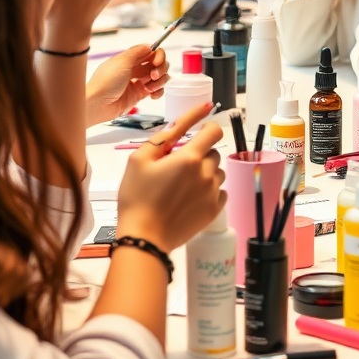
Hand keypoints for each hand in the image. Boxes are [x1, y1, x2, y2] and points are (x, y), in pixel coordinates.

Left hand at [86, 45, 170, 125]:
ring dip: (160, 81)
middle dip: (161, 69)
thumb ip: (138, 51)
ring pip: (159, 77)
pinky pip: (156, 90)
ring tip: (150, 87)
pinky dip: (158, 92)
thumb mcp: (122, 61)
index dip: (158, 55)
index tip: (157, 61)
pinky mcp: (140, 95)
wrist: (98, 104)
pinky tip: (152, 94)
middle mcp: (135, 69)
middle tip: (154, 75)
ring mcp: (138, 82)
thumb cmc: (106, 82)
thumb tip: (150, 46)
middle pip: (157, 64)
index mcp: (130, 58)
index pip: (150, 52)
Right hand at [116, 104, 225, 252]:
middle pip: (214, 152)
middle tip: (180, 164)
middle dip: (200, 153)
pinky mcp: (214, 211)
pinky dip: (210, 190)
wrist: (144, 238)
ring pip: (218, 172)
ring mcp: (212, 193)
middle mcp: (206, 173)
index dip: (208, 127)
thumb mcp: (140, 159)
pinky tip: (193, 196)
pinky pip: (221, 192)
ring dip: (206, 172)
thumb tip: (183, 121)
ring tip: (185, 183)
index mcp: (190, 158)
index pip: (214, 131)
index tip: (200, 131)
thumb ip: (163, 137)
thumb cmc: (137, 196)